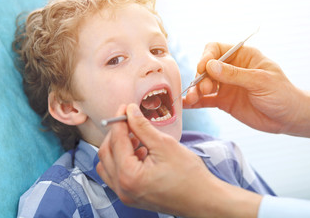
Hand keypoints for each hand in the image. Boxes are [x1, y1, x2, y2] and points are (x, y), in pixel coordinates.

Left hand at [96, 103, 261, 217]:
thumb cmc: (189, 176)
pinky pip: (116, 175)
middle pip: (106, 152)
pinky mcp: (130, 196)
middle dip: (116, 134)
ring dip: (117, 148)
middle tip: (130, 121)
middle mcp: (122, 188)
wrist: (203, 200)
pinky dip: (122, 160)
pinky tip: (140, 152)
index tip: (125, 108)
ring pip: (108, 164)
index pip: (116, 140)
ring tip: (136, 138)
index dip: (119, 120)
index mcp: (129, 176)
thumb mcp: (165, 145)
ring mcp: (125, 195)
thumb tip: (130, 111)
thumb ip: (142, 127)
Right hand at [183, 42, 309, 136]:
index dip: (206, 57)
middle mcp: (231, 69)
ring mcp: (226, 85)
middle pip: (206, 67)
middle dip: (201, 77)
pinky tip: (186, 104)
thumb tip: (210, 66)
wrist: (288, 118)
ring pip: (203, 84)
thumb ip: (234, 74)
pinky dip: (195, 102)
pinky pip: (205, 100)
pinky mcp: (223, 101)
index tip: (203, 68)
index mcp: (242, 56)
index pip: (216, 49)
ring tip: (192, 99)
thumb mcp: (260, 81)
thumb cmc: (281, 94)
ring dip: (195, 90)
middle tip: (206, 89)